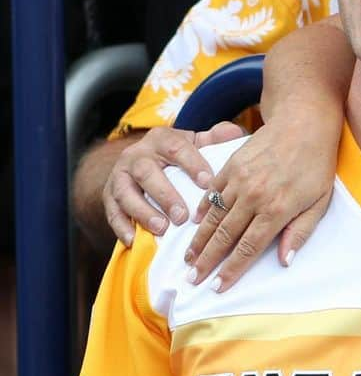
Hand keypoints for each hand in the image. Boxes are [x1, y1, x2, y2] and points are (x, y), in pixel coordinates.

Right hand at [104, 122, 246, 245]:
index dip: (192, 165)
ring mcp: (119, 175)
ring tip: (162, 229)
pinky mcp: (109, 196)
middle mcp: (136, 154)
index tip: (208, 184)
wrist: (140, 161)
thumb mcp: (195, 143)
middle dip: (165, 195)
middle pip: (146, 172)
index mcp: (161, 139)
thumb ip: (214, 138)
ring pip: (125, 193)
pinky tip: (135, 241)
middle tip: (183, 216)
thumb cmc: (178, 154)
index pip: (176, 148)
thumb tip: (235, 134)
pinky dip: (122, 227)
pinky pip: (111, 212)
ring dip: (143, 212)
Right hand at [184, 115, 337, 291]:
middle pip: (224, 236)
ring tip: (188, 258)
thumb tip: (285, 261)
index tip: (217, 287)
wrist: (303, 123)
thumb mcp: (320, 201)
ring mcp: (239, 179)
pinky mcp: (231, 165)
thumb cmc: (317, 164)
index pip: (248, 248)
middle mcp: (254, 197)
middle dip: (206, 262)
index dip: (231, 270)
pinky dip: (202, 209)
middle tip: (192, 280)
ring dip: (199, 239)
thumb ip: (301, 232)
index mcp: (277, 209)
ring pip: (213, 216)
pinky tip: (195, 223)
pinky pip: (211, 192)